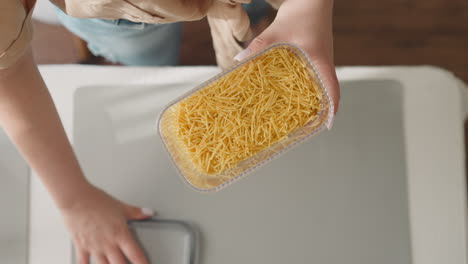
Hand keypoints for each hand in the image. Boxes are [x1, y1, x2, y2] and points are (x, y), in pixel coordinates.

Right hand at [60, 185, 153, 263]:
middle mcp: (108, 243)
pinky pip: (83, 263)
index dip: (142, 263)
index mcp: (120, 234)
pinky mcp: (81, 247)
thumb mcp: (121, 206)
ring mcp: (94, 247)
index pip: (135, 254)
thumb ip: (136, 212)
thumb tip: (149, 212)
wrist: (75, 199)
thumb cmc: (96, 201)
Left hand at [235, 0, 339, 115]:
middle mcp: (324, 60)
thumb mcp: (277, 31)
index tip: (326, 126)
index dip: (332, 109)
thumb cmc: (302, 10)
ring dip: (316, 96)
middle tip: (310, 123)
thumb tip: (238, 60)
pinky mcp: (316, 51)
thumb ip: (258, 46)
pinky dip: (308, 83)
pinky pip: (314, 71)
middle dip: (322, 108)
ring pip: (322, 81)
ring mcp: (321, 56)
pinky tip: (293, 87)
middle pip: (328, 89)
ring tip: (301, 110)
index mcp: (320, 60)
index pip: (332, 89)